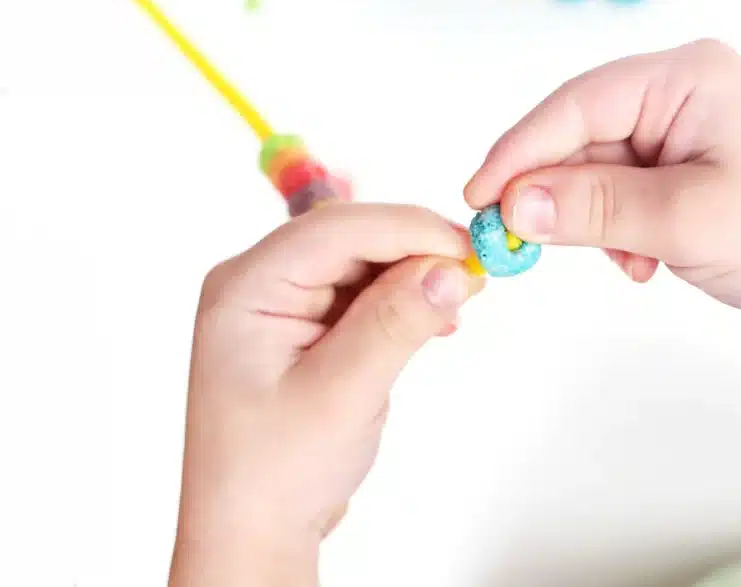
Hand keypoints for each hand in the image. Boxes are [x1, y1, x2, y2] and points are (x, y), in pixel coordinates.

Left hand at [169, 201, 481, 586]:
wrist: (254, 530)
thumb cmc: (273, 474)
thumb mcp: (339, 396)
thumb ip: (393, 325)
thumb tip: (450, 271)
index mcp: (246, 288)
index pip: (335, 230)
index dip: (406, 228)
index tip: (466, 247)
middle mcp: (261, 285)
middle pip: (352, 238)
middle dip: (415, 250)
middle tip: (474, 273)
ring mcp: (286, 307)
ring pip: (366, 264)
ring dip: (416, 276)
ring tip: (461, 299)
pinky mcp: (312, 329)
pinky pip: (368, 295)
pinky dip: (406, 302)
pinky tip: (436, 320)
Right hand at [465, 39, 740, 342]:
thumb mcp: (685, 220)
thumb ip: (593, 207)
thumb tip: (515, 204)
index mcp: (688, 77)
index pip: (577, 105)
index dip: (519, 153)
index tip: (477, 199)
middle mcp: (687, 96)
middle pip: (586, 138)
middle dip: (558, 195)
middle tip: (519, 245)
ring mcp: (694, 136)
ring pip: (605, 173)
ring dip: (597, 223)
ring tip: (627, 263)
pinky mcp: (699, 176)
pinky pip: (633, 197)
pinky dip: (624, 233)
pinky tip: (645, 265)